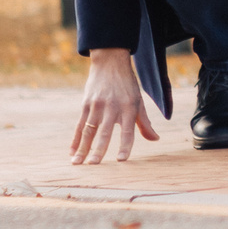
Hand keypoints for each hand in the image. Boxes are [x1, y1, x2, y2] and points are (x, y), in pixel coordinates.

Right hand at [72, 48, 160, 164]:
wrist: (110, 63)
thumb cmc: (128, 86)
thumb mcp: (139, 101)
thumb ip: (144, 123)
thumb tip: (155, 139)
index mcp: (129, 108)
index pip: (128, 131)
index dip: (125, 145)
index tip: (121, 160)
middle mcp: (112, 107)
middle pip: (105, 132)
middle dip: (99, 149)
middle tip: (94, 165)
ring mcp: (97, 105)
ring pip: (89, 130)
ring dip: (82, 147)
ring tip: (77, 163)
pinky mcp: (86, 104)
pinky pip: (79, 124)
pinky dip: (75, 139)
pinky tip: (72, 151)